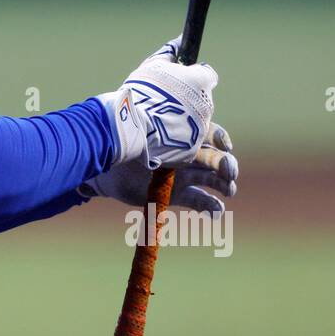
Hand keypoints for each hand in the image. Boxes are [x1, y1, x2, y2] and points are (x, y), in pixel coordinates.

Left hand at [79, 123, 238, 213]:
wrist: (105, 168)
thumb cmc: (123, 143)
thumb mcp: (141, 132)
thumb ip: (156, 129)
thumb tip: (161, 123)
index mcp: (181, 134)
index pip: (209, 132)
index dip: (220, 139)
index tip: (224, 146)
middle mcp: (187, 154)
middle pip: (215, 158)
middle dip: (226, 165)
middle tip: (229, 173)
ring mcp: (184, 175)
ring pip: (212, 179)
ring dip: (223, 185)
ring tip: (228, 191)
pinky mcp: (177, 194)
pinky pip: (200, 200)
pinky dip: (211, 206)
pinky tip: (216, 211)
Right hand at [95, 36, 218, 170]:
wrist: (131, 125)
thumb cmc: (140, 90)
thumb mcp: (153, 65)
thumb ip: (168, 53)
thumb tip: (178, 40)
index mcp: (201, 82)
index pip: (207, 75)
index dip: (195, 77)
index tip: (182, 80)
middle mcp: (207, 106)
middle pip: (204, 100)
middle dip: (190, 100)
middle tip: (166, 102)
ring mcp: (201, 129)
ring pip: (197, 123)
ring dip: (184, 121)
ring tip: (160, 122)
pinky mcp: (192, 149)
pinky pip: (188, 142)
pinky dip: (177, 139)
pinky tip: (160, 136)